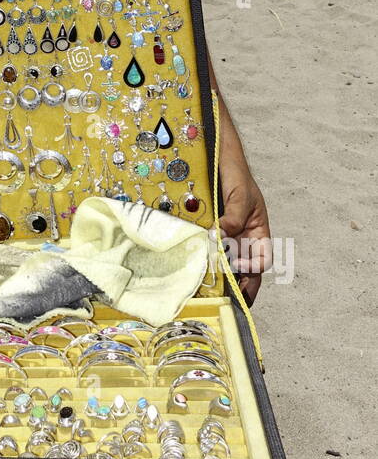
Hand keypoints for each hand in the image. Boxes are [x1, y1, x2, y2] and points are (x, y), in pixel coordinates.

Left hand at [217, 160, 270, 306]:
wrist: (219, 159)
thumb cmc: (237, 176)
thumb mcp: (240, 196)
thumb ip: (234, 217)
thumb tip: (221, 236)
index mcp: (258, 232)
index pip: (262, 260)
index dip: (254, 269)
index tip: (240, 269)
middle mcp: (243, 238)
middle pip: (245, 269)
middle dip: (238, 285)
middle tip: (226, 299)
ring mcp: (227, 238)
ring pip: (227, 264)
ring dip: (220, 276)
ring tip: (209, 290)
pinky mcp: (210, 234)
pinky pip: (210, 251)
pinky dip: (206, 261)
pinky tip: (196, 269)